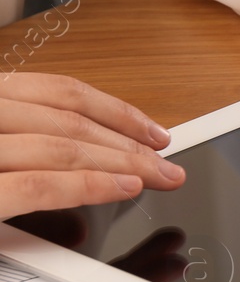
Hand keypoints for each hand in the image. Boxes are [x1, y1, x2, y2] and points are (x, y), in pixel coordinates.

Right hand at [0, 73, 183, 219]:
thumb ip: (30, 147)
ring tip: (158, 177)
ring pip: (62, 148)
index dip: (115, 112)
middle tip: (167, 164)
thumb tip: (96, 174)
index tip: (152, 131)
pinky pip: (38, 186)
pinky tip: (125, 189)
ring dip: (120, 163)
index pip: (59, 93)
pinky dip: (88, 186)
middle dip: (128, 144)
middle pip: (69, 121)